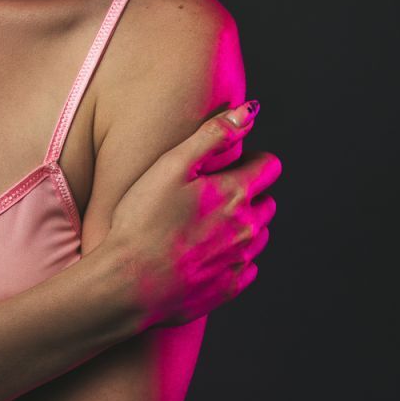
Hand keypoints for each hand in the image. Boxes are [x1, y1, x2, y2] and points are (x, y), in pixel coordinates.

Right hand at [106, 102, 281, 328]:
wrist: (128, 284)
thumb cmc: (143, 221)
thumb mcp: (172, 165)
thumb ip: (214, 135)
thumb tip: (248, 112)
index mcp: (237, 194)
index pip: (270, 167)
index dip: (251, 160)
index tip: (228, 164)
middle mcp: (248, 228)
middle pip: (267, 202)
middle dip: (247, 193)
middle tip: (209, 194)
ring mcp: (240, 261)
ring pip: (258, 236)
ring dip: (242, 226)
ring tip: (204, 225)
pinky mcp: (229, 288)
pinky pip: (245, 268)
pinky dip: (231, 257)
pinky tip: (202, 253)